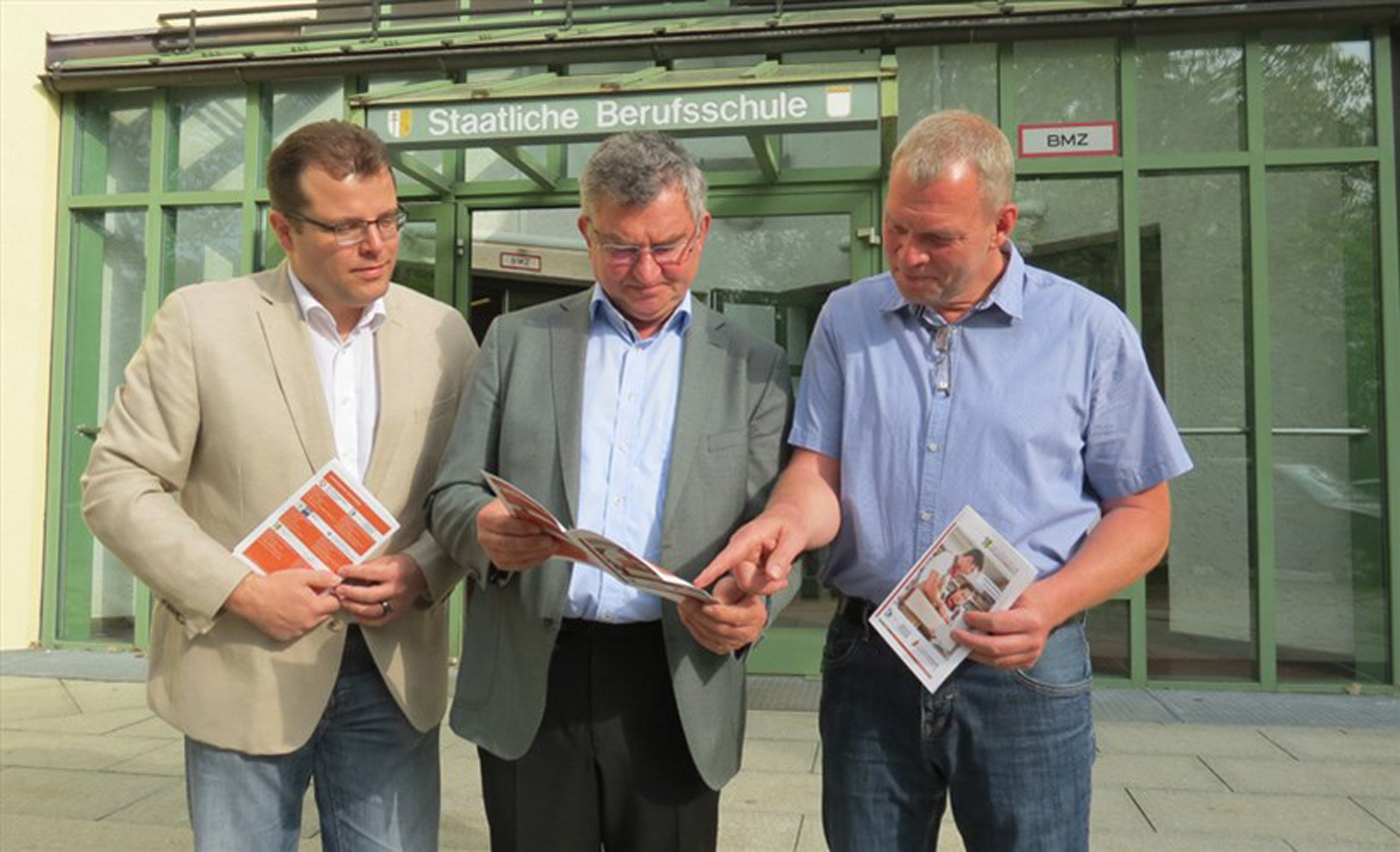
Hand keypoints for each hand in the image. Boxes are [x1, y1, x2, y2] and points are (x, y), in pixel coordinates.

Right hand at [224, 569, 342, 641]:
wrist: (251, 597)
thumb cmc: (273, 586)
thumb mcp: (302, 576)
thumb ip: (323, 578)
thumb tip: (337, 580)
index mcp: (314, 608)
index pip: (336, 604)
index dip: (331, 595)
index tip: (325, 591)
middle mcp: (308, 623)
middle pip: (325, 614)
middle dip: (320, 604)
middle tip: (307, 594)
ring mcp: (296, 631)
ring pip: (312, 623)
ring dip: (309, 614)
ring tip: (294, 602)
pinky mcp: (285, 636)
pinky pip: (298, 630)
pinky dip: (296, 622)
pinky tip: (287, 611)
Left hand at [335, 553, 426, 626]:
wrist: (420, 574)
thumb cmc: (402, 566)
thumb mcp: (386, 560)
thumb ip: (368, 567)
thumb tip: (348, 573)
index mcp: (394, 573)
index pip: (368, 573)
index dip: (351, 572)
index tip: (341, 572)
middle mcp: (396, 590)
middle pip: (368, 595)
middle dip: (350, 592)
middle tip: (339, 589)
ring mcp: (397, 604)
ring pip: (371, 610)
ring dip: (354, 607)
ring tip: (344, 601)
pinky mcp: (397, 613)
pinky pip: (378, 621)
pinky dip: (364, 619)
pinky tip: (355, 613)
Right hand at [476, 499, 558, 570]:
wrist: (497, 519)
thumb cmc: (507, 509)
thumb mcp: (513, 502)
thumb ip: (524, 510)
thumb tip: (544, 521)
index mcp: (485, 519)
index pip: (502, 525)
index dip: (521, 528)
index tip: (538, 528)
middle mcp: (485, 538)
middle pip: (508, 544)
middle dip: (532, 543)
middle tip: (550, 540)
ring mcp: (491, 553)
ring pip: (514, 557)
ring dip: (536, 553)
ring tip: (552, 546)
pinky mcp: (501, 563)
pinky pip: (518, 565)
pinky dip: (534, 560)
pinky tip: (546, 553)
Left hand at [678, 577, 766, 654]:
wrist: (744, 604)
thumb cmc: (741, 592)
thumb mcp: (738, 585)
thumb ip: (728, 592)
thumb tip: (715, 601)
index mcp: (756, 615)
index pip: (735, 617)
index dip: (719, 612)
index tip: (704, 606)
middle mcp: (748, 632)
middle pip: (720, 628)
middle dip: (699, 615)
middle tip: (685, 602)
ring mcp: (735, 643)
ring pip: (710, 636)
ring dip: (693, 621)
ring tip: (682, 606)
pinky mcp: (723, 647)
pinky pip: (705, 641)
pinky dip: (693, 628)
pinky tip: (686, 616)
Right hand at [694, 506, 806, 595]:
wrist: (790, 519)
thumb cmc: (791, 523)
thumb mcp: (794, 538)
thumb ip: (782, 557)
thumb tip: (771, 576)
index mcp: (747, 537)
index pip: (727, 556)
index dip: (712, 571)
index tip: (697, 583)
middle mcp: (739, 550)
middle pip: (744, 581)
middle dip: (765, 585)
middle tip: (784, 577)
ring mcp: (741, 560)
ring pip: (749, 587)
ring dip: (768, 584)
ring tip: (783, 568)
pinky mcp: (745, 568)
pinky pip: (754, 586)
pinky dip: (768, 583)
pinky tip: (777, 571)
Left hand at [954, 583, 1062, 669]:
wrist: (1048, 610)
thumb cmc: (1027, 599)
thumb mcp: (1014, 594)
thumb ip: (994, 602)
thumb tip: (966, 609)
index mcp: (1030, 620)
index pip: (997, 624)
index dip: (978, 621)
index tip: (965, 617)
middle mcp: (1032, 640)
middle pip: (995, 647)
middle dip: (971, 641)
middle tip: (956, 634)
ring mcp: (1031, 654)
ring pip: (996, 660)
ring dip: (975, 653)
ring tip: (961, 644)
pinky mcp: (1028, 662)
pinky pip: (1002, 664)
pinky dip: (985, 658)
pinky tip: (974, 650)